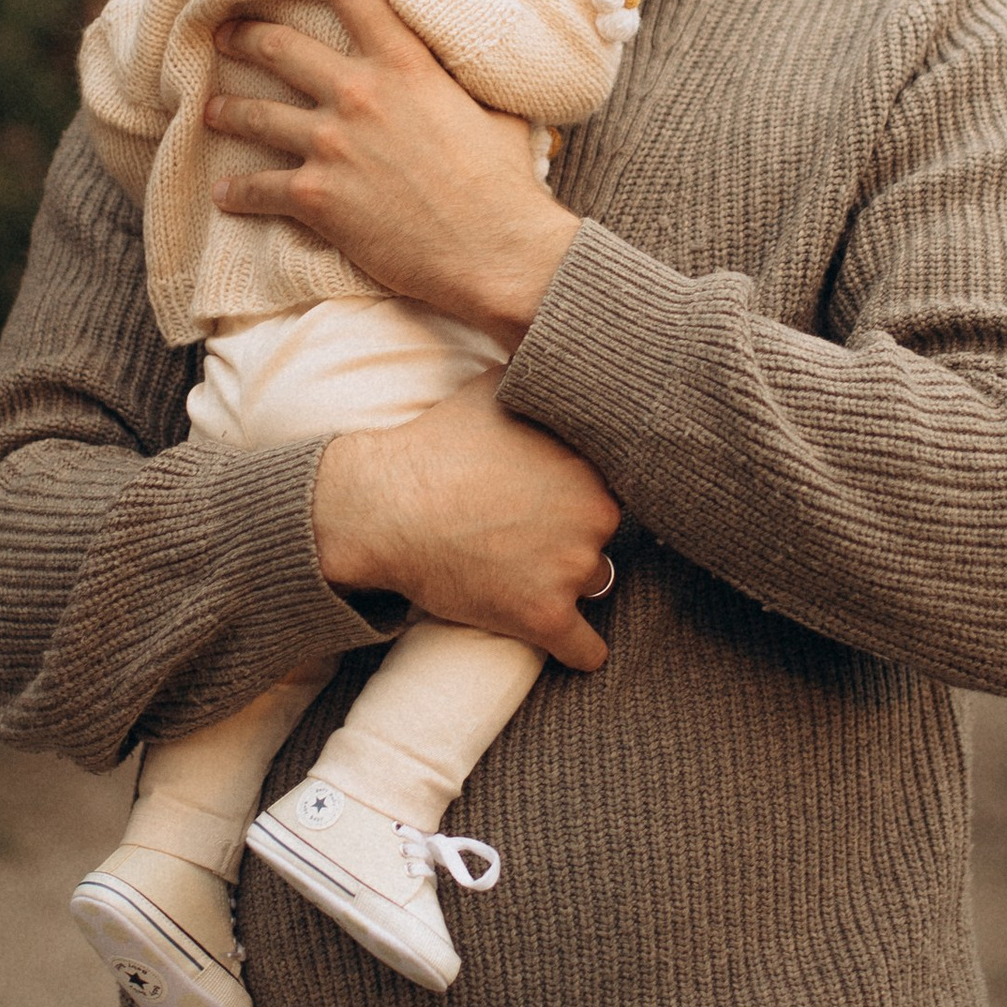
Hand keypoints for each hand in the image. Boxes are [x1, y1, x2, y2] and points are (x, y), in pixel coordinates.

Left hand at [209, 0, 579, 342]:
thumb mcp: (492, 108)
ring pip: (256, 113)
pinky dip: (237, 192)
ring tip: (212, 110)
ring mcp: (333, 144)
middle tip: (223, 33)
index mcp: (404, 63)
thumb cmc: (503, 183)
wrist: (496, 250)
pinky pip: (258, 188)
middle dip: (242, 36)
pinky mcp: (317, 197)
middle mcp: (360, 93)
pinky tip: (223, 194)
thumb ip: (461, 80)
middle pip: (279, 46)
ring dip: (227, 110)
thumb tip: (469, 63)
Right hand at [313, 380, 621, 670]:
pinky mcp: (544, 617)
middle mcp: (594, 515)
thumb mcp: (496, 387)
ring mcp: (571, 568)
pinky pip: (587, 650)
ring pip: (598, 582)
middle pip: (608, 534)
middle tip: (532, 530)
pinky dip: (581, 649)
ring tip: (528, 570)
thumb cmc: (435, 444)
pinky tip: (574, 644)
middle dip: (578, 534)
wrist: (385, 505)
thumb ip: (543, 379)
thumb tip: (563, 355)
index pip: (621, 482)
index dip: (591, 490)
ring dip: (572, 582)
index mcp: (591, 462)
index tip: (566, 497)